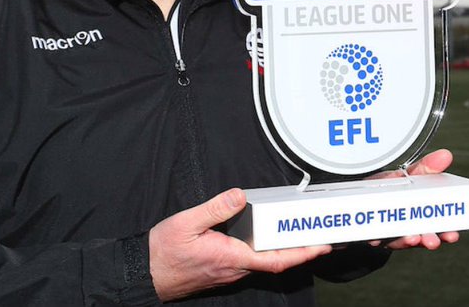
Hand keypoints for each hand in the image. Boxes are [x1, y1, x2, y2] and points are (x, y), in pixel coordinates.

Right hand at [149, 188, 330, 301]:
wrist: (146, 273)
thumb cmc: (163, 252)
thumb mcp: (185, 223)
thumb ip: (214, 208)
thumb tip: (238, 196)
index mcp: (230, 257)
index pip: (275, 259)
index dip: (302, 253)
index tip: (321, 246)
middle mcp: (235, 267)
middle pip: (275, 260)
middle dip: (300, 249)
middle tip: (322, 236)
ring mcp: (229, 270)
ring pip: (263, 259)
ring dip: (284, 249)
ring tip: (301, 232)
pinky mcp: (223, 268)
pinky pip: (250, 259)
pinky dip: (265, 249)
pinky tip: (267, 236)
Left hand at [367, 148, 461, 250]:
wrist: (357, 193)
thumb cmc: (387, 187)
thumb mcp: (407, 176)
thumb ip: (426, 168)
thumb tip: (446, 155)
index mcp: (418, 216)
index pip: (436, 228)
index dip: (446, 233)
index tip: (452, 235)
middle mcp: (404, 228)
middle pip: (418, 237)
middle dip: (426, 240)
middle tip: (432, 241)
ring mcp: (385, 233)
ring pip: (396, 241)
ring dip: (404, 241)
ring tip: (411, 238)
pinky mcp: (365, 233)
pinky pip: (370, 237)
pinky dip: (374, 237)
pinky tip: (377, 237)